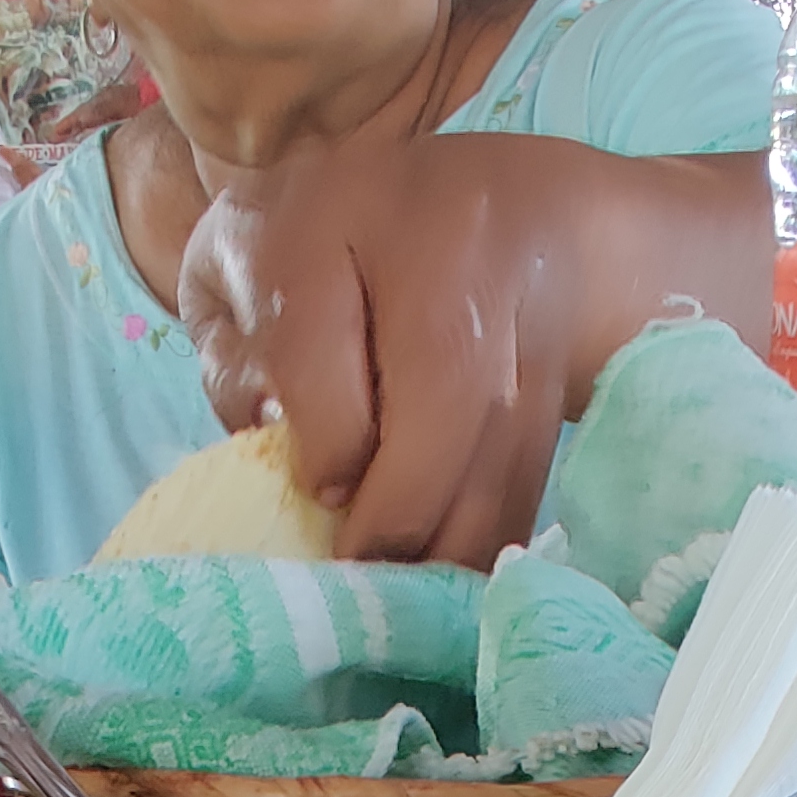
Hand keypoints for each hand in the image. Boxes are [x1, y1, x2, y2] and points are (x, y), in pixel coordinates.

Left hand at [179, 131, 766, 566]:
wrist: (494, 206)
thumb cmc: (320, 245)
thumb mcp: (242, 269)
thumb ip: (233, 358)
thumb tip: (274, 453)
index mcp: (331, 207)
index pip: (323, 338)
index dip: (327, 438)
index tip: (323, 493)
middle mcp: (444, 237)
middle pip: (447, 385)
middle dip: (404, 503)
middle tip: (367, 565)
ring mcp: (520, 296)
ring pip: (505, 436)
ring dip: (455, 538)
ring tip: (409, 591)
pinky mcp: (563, 365)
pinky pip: (534, 466)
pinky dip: (494, 533)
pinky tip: (454, 571)